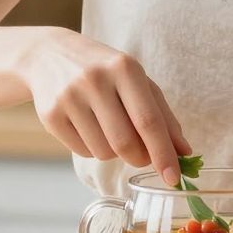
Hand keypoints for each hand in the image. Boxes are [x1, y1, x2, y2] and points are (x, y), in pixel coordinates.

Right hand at [22, 29, 189, 185]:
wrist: (49, 54)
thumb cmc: (104, 70)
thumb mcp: (137, 82)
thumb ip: (163, 116)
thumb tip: (184, 152)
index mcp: (124, 68)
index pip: (148, 121)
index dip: (163, 153)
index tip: (173, 178)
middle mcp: (95, 80)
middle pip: (125, 143)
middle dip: (140, 159)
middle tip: (143, 156)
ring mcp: (69, 97)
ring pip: (103, 152)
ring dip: (114, 152)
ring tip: (109, 128)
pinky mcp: (50, 115)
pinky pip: (82, 152)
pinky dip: (92, 148)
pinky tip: (88, 126)